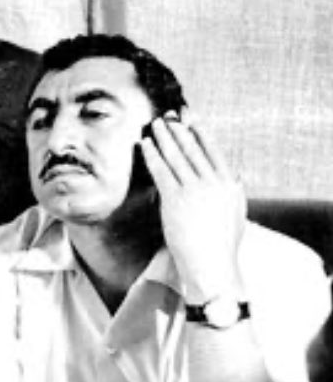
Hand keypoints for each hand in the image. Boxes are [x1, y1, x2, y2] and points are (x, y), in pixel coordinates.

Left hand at [140, 115, 245, 302]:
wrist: (211, 265)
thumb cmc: (221, 244)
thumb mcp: (235, 214)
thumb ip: (234, 192)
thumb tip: (236, 176)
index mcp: (230, 185)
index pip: (213, 152)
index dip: (200, 133)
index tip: (191, 118)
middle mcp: (214, 184)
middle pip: (193, 149)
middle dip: (179, 130)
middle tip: (168, 116)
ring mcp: (194, 191)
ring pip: (176, 156)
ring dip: (164, 137)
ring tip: (154, 124)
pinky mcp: (175, 200)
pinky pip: (161, 170)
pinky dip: (152, 155)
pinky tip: (144, 144)